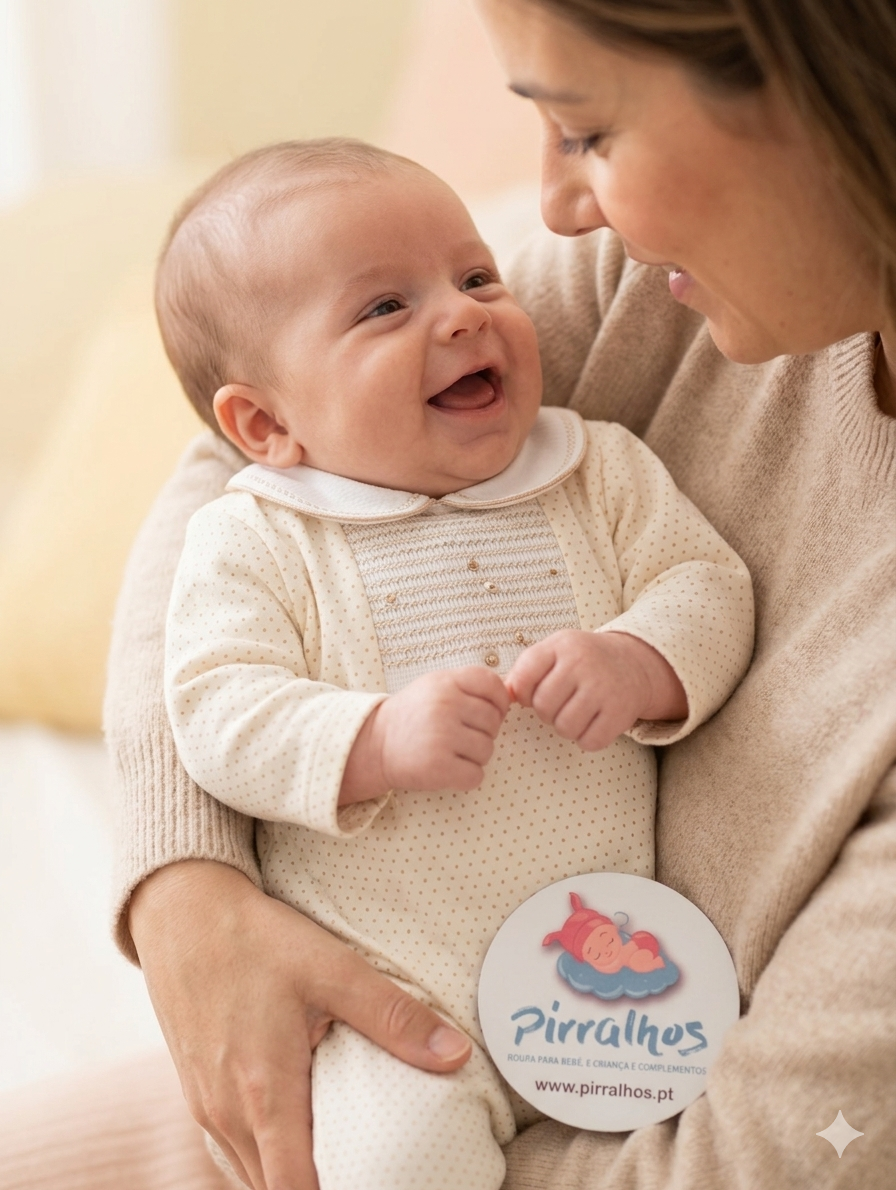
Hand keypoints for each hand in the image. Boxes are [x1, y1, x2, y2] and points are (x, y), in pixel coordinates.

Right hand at [129, 860, 471, 1189]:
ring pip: (252, 1175)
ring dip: (290, 1177)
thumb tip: (456, 1056)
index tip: (377, 1181)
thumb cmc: (254, 938)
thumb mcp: (332, 968)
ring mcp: (205, 1107)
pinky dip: (266, 1159)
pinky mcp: (197, 1093)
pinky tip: (298, 1135)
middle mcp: (226, 1114)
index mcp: (263, 1093)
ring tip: (343, 1160)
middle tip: (370, 1168)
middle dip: (320, 1187)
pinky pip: (234, 1151)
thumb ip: (394, 1016)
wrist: (181, 911)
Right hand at [340, 666, 509, 804]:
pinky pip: (476, 775)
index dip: (499, 701)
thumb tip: (511, 696)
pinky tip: (447, 767)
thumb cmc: (413, 715)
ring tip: (449, 750)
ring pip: (487, 750)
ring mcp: (441, 736)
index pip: (493, 685)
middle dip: (483, 732)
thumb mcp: (436, 686)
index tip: (487, 711)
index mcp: (446, 682)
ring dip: (474, 756)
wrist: (375, 743)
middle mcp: (444, 705)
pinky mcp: (438, 767)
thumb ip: (470, 686)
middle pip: (494, 721)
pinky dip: (465, 777)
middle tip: (458, 734)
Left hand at [505, 629, 686, 750]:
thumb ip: (526, 670)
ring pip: (564, 727)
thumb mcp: (555, 652)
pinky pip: (589, 741)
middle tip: (561, 703)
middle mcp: (583, 662)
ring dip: (566, 727)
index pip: (523, 679)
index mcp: (562, 645)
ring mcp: (603, 687)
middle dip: (547, 712)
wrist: (633, 663)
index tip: (535, 693)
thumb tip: (503, 696)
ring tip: (577, 712)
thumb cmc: (584, 661)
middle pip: (543, 707)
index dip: (523, 694)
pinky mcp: (620, 712)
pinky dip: (588, 739)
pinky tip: (594, 722)